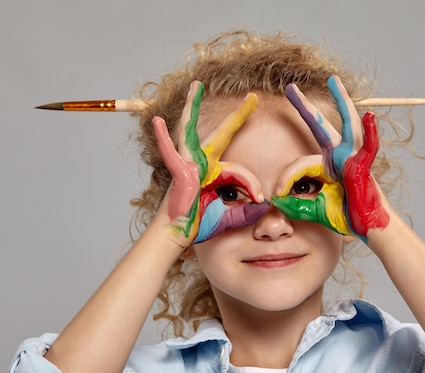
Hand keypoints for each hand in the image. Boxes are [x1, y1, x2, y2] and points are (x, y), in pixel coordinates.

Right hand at [153, 81, 268, 247]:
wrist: (179, 235)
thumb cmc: (200, 224)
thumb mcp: (232, 215)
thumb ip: (248, 210)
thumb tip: (265, 205)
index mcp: (215, 171)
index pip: (240, 171)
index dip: (252, 185)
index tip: (260, 199)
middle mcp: (202, 162)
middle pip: (222, 133)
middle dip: (238, 115)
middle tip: (254, 96)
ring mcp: (189, 164)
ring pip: (192, 131)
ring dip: (193, 106)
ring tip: (196, 85)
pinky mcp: (179, 172)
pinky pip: (171, 153)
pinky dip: (162, 137)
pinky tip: (158, 120)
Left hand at [272, 76, 388, 241]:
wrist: (366, 226)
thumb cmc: (344, 215)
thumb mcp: (313, 209)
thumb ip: (295, 205)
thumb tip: (276, 202)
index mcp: (326, 164)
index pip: (299, 163)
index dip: (286, 178)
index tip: (277, 195)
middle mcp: (339, 155)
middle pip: (320, 126)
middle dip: (304, 107)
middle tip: (290, 88)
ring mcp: (353, 158)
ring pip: (347, 125)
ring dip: (342, 101)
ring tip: (334, 81)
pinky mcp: (363, 166)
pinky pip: (369, 148)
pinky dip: (371, 133)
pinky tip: (369, 116)